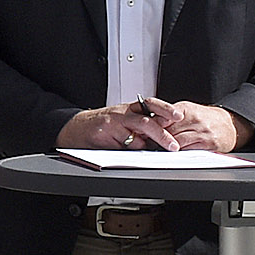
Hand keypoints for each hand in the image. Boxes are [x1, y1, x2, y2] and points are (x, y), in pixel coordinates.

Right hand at [57, 104, 178, 151]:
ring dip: (141, 145)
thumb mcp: (124, 119)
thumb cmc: (104, 125)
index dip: (166, 109)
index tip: (179, 116)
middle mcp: (122, 114)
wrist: (76, 127)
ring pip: (134, 137)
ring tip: (138, 147)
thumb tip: (163, 135)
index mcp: (130, 108)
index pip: (151, 104)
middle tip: (172, 146)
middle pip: (146, 122)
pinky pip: (121, 146)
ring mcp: (112, 124)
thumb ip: (142, 125)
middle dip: (161, 135)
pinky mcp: (103, 134)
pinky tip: (121, 148)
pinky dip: (126, 150)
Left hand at [142, 99, 243, 152]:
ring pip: (177, 143)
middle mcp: (195, 120)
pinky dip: (179, 153)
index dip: (152, 126)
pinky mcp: (209, 145)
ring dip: (166, 147)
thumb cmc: (204, 118)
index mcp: (186, 109)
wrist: (229, 125)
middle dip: (157, 139)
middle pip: (168, 132)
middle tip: (147, 143)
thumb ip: (168, 116)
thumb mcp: (186, 110)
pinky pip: (189, 151)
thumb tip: (148, 123)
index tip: (143, 132)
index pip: (164, 118)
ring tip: (158, 150)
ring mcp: (203, 132)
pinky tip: (174, 153)